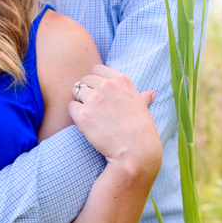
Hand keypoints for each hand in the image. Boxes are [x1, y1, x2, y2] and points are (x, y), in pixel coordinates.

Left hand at [67, 64, 162, 178]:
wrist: (136, 152)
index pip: (96, 70)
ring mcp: (94, 100)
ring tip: (90, 117)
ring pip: (76, 92)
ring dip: (80, 103)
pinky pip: (71, 107)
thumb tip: (150, 93)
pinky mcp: (83, 115)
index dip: (95, 82)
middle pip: (84, 80)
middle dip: (86, 92)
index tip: (99, 95)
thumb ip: (142, 97)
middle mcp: (107, 86)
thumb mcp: (143, 109)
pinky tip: (86, 125)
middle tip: (94, 109)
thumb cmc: (142, 132)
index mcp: (121, 81)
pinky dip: (75, 115)